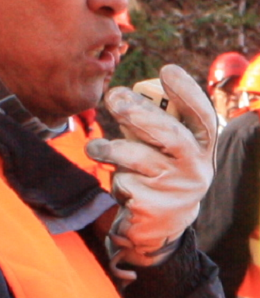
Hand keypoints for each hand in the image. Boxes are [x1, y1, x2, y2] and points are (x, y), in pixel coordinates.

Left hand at [87, 64, 216, 265]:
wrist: (158, 227)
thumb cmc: (158, 171)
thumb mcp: (162, 148)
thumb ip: (148, 123)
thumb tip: (117, 96)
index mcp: (202, 147)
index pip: (202, 115)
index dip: (187, 92)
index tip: (167, 70)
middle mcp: (196, 167)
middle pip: (170, 135)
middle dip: (139, 113)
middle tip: (113, 97)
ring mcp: (176, 190)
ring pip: (141, 159)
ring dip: (112, 148)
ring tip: (94, 147)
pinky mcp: (154, 208)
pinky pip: (127, 183)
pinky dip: (116, 179)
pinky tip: (119, 183)